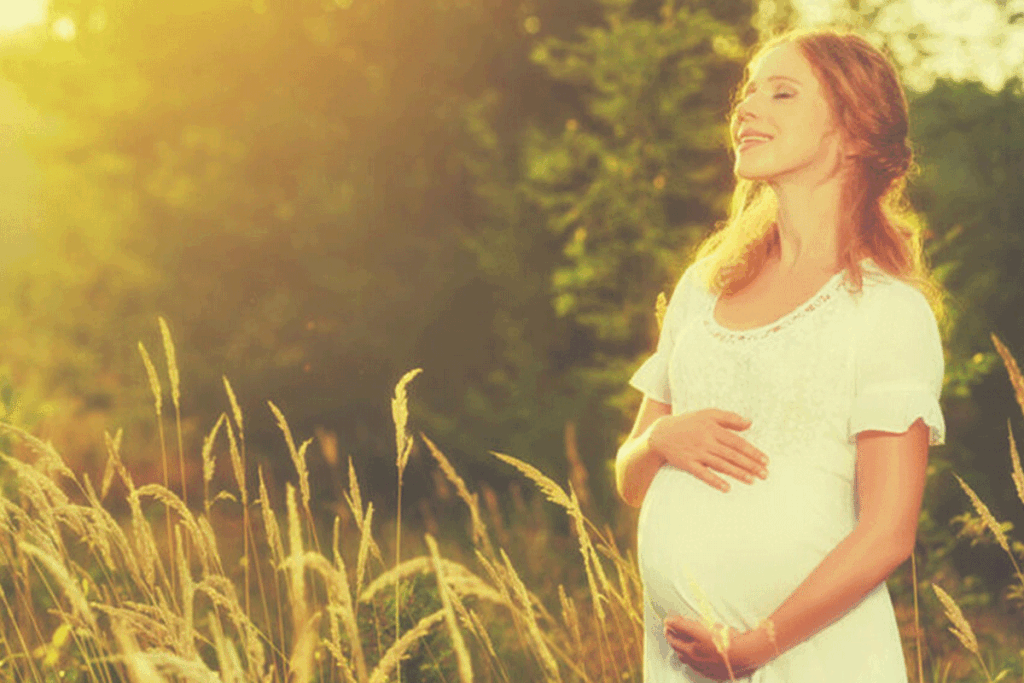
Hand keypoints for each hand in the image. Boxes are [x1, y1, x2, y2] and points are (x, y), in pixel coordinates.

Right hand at [648, 409, 768, 491]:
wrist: (661, 434)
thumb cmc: (688, 423)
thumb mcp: (707, 414)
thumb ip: (729, 418)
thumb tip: (750, 423)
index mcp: (712, 428)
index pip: (737, 441)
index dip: (752, 451)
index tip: (765, 460)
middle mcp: (705, 441)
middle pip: (731, 454)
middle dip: (750, 465)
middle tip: (765, 474)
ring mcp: (696, 453)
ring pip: (720, 465)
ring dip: (737, 473)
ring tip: (752, 480)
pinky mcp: (687, 464)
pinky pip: (702, 474)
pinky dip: (714, 481)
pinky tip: (727, 488)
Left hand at [664, 615, 762, 680]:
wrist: (746, 655)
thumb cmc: (724, 640)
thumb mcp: (701, 628)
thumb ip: (682, 624)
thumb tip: (669, 621)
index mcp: (691, 651)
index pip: (674, 640)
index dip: (670, 630)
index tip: (668, 624)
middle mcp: (697, 663)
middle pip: (680, 652)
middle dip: (675, 641)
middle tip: (673, 632)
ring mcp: (707, 669)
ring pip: (690, 661)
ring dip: (684, 651)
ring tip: (684, 644)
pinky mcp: (717, 674)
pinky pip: (701, 668)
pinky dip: (696, 661)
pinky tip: (699, 656)